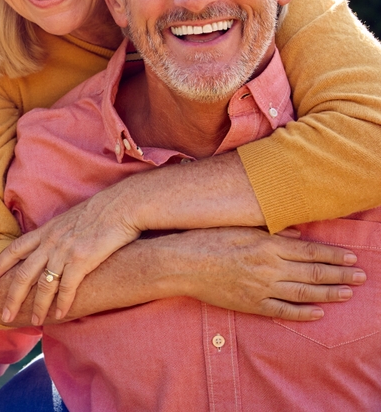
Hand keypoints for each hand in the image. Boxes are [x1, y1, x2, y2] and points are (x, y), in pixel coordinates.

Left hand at [0, 189, 137, 323]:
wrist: (119, 207)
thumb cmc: (98, 213)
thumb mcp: (67, 220)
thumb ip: (55, 235)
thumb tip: (49, 247)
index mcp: (45, 231)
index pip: (14, 249)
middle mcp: (50, 242)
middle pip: (23, 273)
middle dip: (12, 296)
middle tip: (4, 314)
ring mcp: (65, 252)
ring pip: (44, 285)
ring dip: (38, 306)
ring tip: (33, 321)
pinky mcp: (82, 260)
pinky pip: (67, 287)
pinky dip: (62, 303)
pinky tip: (59, 315)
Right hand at [175, 226, 363, 320]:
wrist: (180, 263)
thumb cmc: (206, 239)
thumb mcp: (239, 227)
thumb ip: (270, 231)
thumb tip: (297, 233)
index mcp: (267, 245)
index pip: (310, 251)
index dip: (333, 255)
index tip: (351, 257)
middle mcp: (269, 267)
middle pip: (313, 272)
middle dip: (340, 274)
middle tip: (361, 276)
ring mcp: (261, 288)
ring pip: (304, 292)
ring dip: (329, 293)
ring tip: (348, 292)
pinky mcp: (251, 303)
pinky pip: (283, 311)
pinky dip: (303, 313)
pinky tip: (318, 312)